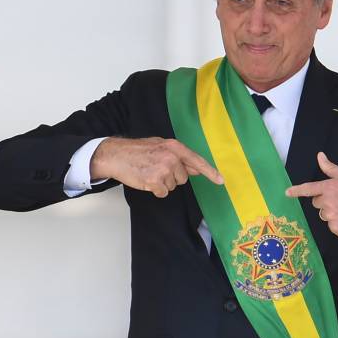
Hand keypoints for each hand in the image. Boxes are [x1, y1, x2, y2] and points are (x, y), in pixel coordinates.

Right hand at [90, 136, 222, 197]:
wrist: (116, 155)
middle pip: (183, 178)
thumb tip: (194, 168)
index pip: (197, 161)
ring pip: (172, 186)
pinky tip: (145, 179)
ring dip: (162, 183)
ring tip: (148, 172)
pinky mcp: (155, 181)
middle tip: (155, 168)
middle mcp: (172, 157)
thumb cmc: (136, 150)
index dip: (210, 172)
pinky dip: (155, 190)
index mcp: (174, 146)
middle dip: (172, 176)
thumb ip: (178, 155)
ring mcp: (164, 170)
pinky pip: (163, 192)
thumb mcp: (159, 145)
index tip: (221, 180)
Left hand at [285, 152, 337, 238]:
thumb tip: (320, 156)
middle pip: (317, 203)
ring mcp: (331, 217)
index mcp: (330, 187)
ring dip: (332, 213)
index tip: (287, 192)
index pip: (308, 189)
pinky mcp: (336, 229)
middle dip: (326, 201)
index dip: (296, 191)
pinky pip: (332, 226)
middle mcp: (328, 202)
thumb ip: (331, 168)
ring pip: (324, 215)